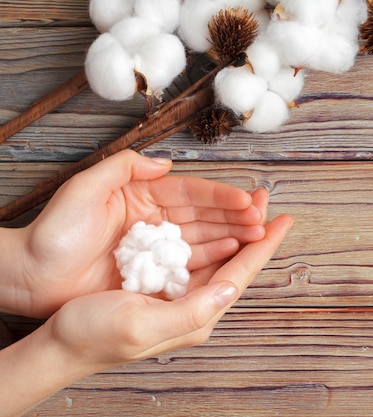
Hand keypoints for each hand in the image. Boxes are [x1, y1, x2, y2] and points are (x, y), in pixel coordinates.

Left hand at [7, 150, 268, 317]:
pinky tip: (233, 253)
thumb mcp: (85, 187)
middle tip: (263, 216)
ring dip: (231, 234)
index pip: (191, 194)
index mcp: (143, 197)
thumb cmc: (53, 232)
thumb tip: (166, 163)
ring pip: (203, 238)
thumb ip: (124, 166)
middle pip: (204, 215)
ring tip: (258, 233)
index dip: (221, 195)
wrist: (30, 276)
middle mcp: (155, 222)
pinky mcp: (153, 274)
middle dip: (236, 215)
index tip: (247, 198)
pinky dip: (213, 258)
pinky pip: (188, 264)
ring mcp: (157, 249)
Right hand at [47, 214, 291, 368]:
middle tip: (266, 201)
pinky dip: (212, 237)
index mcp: (196, 316)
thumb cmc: (94, 335)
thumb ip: (191, 311)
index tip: (284, 220)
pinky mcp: (166, 290)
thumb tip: (231, 288)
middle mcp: (196, 308)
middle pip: (236, 263)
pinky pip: (199, 259)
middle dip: (253, 230)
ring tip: (249, 205)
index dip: (264, 246)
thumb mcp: (141, 324)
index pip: (241, 274)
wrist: (61, 344)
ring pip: (220, 258)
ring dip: (235, 229)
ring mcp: (182, 299)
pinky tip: (216, 224)